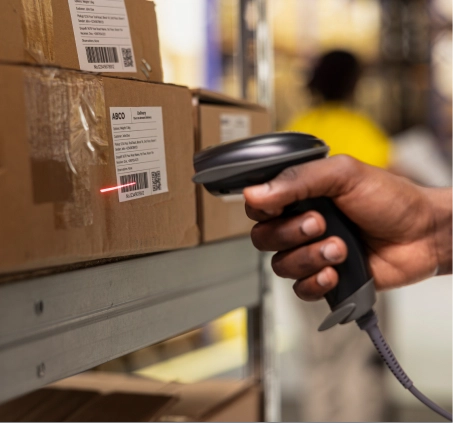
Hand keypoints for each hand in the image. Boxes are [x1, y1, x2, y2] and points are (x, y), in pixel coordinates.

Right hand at [244, 155, 452, 300]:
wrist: (424, 234)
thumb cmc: (390, 198)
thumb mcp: (344, 175)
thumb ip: (298, 179)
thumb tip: (253, 193)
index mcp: (300, 195)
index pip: (258, 206)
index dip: (262, 210)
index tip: (278, 207)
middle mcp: (300, 224)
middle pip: (263, 238)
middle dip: (290, 234)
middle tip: (320, 223)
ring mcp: (311, 252)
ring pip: (280, 265)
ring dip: (309, 258)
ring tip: (340, 248)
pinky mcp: (325, 278)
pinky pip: (300, 290)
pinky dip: (315, 283)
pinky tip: (334, 273)